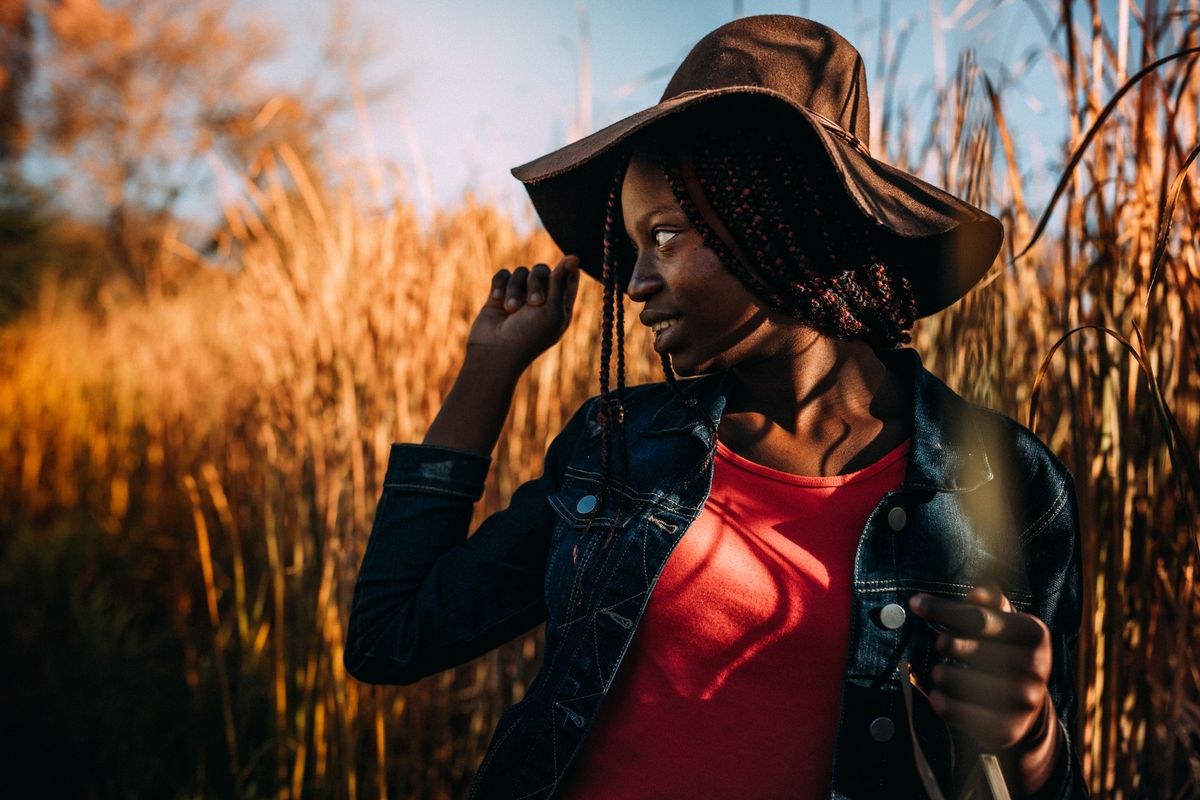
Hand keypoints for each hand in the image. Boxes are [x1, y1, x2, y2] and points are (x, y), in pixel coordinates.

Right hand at [466, 256, 580, 369]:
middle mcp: (541, 299)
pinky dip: (500, 285)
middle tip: (534, 303)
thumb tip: (574, 256)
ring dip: (514, 289)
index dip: (566, 270)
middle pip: (541, 270)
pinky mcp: (499, 295)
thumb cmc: (528, 336)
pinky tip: (497, 301)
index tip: (568, 263)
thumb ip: (561, 282)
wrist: (494, 351)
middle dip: (536, 282)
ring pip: (520, 272)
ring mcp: (519, 297)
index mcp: (559, 305)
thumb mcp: (551, 310)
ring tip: (511, 309)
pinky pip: (502, 275)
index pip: (568, 277)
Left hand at [908, 582, 1057, 752]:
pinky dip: (938, 698)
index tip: (915, 602)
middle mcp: (1034, 667)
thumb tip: (977, 594)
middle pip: (956, 645)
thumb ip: (989, 605)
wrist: (1030, 710)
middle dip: (943, 642)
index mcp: (1034, 633)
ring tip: (949, 673)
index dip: (940, 609)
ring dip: (939, 673)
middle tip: (946, 645)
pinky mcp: (1003, 729)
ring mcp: (1021, 701)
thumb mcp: (1005, 624)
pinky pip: (949, 708)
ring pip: (948, 678)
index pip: (975, 617)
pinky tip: (945, 694)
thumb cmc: (1007, 653)